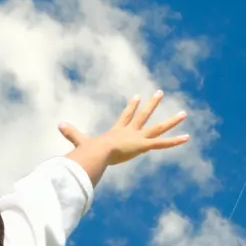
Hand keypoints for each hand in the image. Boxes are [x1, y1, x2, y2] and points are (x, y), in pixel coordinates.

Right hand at [59, 90, 188, 185]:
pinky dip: (174, 141)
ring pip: (158, 128)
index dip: (132, 107)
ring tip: (184, 113)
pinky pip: (162, 143)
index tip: (138, 96)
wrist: (97, 153)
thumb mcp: (81, 142)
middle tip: (160, 92)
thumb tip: (58, 124)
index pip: (126, 116)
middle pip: (143, 115)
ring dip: (171, 121)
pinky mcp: (143, 145)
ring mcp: (138, 137)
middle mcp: (130, 132)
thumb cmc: (89, 150)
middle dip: (152, 104)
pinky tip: (187, 137)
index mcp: (117, 131)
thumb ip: (72, 134)